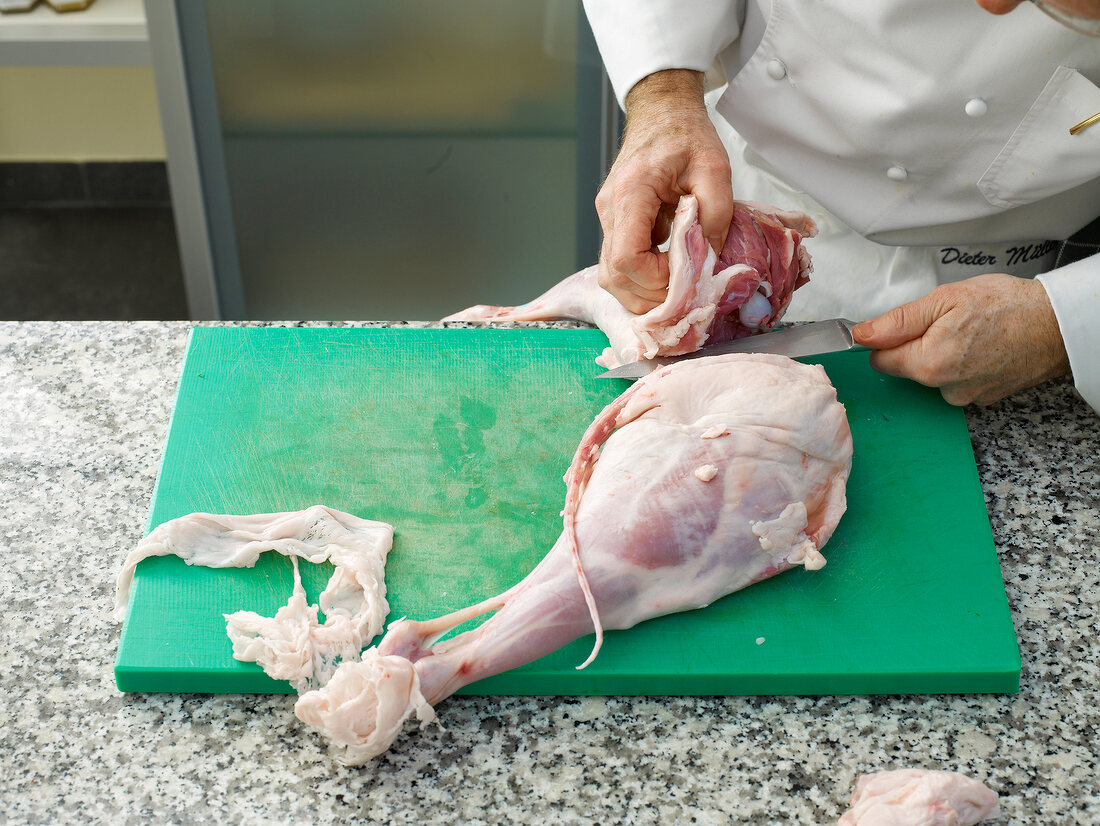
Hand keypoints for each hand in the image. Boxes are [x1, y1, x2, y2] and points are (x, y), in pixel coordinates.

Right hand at [595, 69, 733, 313]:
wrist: (661, 112)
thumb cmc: (686, 134)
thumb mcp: (715, 167)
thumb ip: (716, 213)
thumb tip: (711, 258)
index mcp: (631, 193)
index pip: (627, 259)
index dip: (655, 280)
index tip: (685, 276)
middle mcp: (610, 210)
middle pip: (614, 277)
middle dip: (650, 296)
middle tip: (685, 294)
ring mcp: (607, 218)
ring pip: (611, 277)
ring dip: (643, 293)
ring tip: (677, 289)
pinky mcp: (615, 224)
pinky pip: (618, 264)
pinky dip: (641, 280)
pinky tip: (667, 274)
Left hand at [852, 274, 1070, 405]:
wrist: (1058, 323)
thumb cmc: (1006, 306)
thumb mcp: (944, 299)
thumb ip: (897, 321)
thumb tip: (862, 334)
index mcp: (929, 364)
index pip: (880, 360)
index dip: (887, 338)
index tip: (905, 324)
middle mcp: (945, 389)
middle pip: (907, 368)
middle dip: (918, 344)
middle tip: (949, 322)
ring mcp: (966, 397)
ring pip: (933, 375)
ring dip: (943, 354)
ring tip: (971, 333)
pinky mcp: (984, 398)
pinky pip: (957, 380)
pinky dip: (965, 364)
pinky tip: (984, 347)